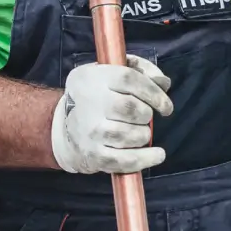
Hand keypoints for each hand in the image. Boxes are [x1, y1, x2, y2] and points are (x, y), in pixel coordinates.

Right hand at [50, 54, 172, 173]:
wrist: (65, 126)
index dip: (153, 92)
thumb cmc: (98, 94)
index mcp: (93, 78)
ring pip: (130, 135)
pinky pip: (124, 160)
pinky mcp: (94, 155)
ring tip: (141, 132)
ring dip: (144, 134)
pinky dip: (145, 159)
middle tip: (145, 117)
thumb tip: (163, 83)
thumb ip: (141, 69)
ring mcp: (90, 131)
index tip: (166, 106)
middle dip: (146, 114)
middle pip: (130, 108)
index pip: (129, 79)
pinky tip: (157, 155)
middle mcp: (89, 103)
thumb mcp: (113, 71)